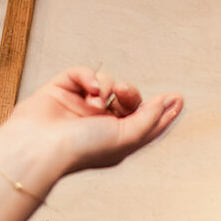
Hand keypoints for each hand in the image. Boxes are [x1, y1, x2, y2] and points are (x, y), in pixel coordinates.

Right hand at [0, 67, 183, 193]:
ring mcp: (80, 104)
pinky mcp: (62, 89)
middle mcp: (100, 121)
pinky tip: (90, 89)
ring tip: (97, 100)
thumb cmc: (84, 148)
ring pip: (108, 82)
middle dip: (131, 93)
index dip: (162, 109)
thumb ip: (150, 120)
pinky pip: (83, 72)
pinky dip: (90, 76)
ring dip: (109, 86)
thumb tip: (168, 103)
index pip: (145, 120)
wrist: (41, 145)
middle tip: (124, 95)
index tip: (179, 98)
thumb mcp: (126, 138)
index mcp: (117, 138)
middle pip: (128, 97)